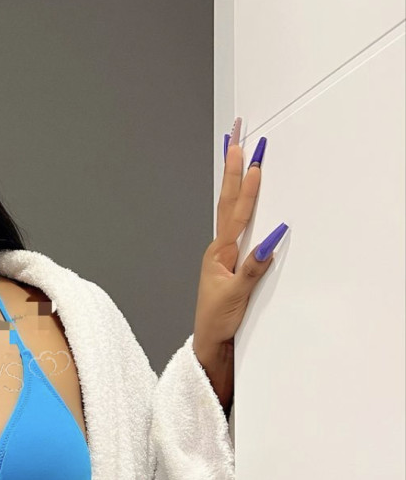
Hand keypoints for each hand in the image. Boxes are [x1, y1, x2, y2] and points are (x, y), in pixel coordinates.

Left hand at [193, 122, 287, 354]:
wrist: (210, 342)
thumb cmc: (219, 321)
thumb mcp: (237, 296)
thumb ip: (253, 268)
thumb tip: (270, 240)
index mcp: (220, 253)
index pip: (236, 212)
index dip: (245, 186)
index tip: (252, 160)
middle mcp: (219, 248)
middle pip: (229, 200)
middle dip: (233, 168)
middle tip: (237, 137)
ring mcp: (223, 253)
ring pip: (230, 208)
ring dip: (233, 179)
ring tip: (236, 152)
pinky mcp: (229, 261)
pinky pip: (236, 223)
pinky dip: (239, 202)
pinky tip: (241, 193)